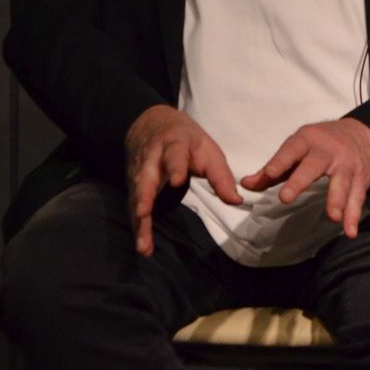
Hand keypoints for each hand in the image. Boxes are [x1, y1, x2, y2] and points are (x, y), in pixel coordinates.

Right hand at [125, 105, 241, 255]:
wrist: (152, 122)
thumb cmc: (187, 141)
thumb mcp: (208, 151)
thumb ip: (221, 176)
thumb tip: (236, 201)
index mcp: (174, 143)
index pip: (174, 154)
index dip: (176, 166)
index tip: (177, 181)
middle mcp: (152, 157)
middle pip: (146, 176)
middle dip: (144, 195)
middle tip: (143, 213)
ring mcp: (139, 171)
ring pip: (137, 196)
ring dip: (138, 221)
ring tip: (143, 244)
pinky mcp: (133, 185)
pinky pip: (134, 207)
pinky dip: (138, 228)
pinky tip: (144, 247)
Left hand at [241, 118, 369, 239]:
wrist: (364, 135)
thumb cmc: (321, 145)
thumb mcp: (298, 149)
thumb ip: (272, 170)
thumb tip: (246, 184)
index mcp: (307, 140)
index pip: (291, 150)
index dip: (280, 161)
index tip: (268, 173)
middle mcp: (327, 151)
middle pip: (313, 166)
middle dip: (300, 181)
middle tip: (285, 198)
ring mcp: (346, 165)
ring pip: (342, 183)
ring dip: (337, 200)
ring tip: (333, 217)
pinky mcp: (361, 179)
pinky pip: (357, 198)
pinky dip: (354, 215)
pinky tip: (350, 231)